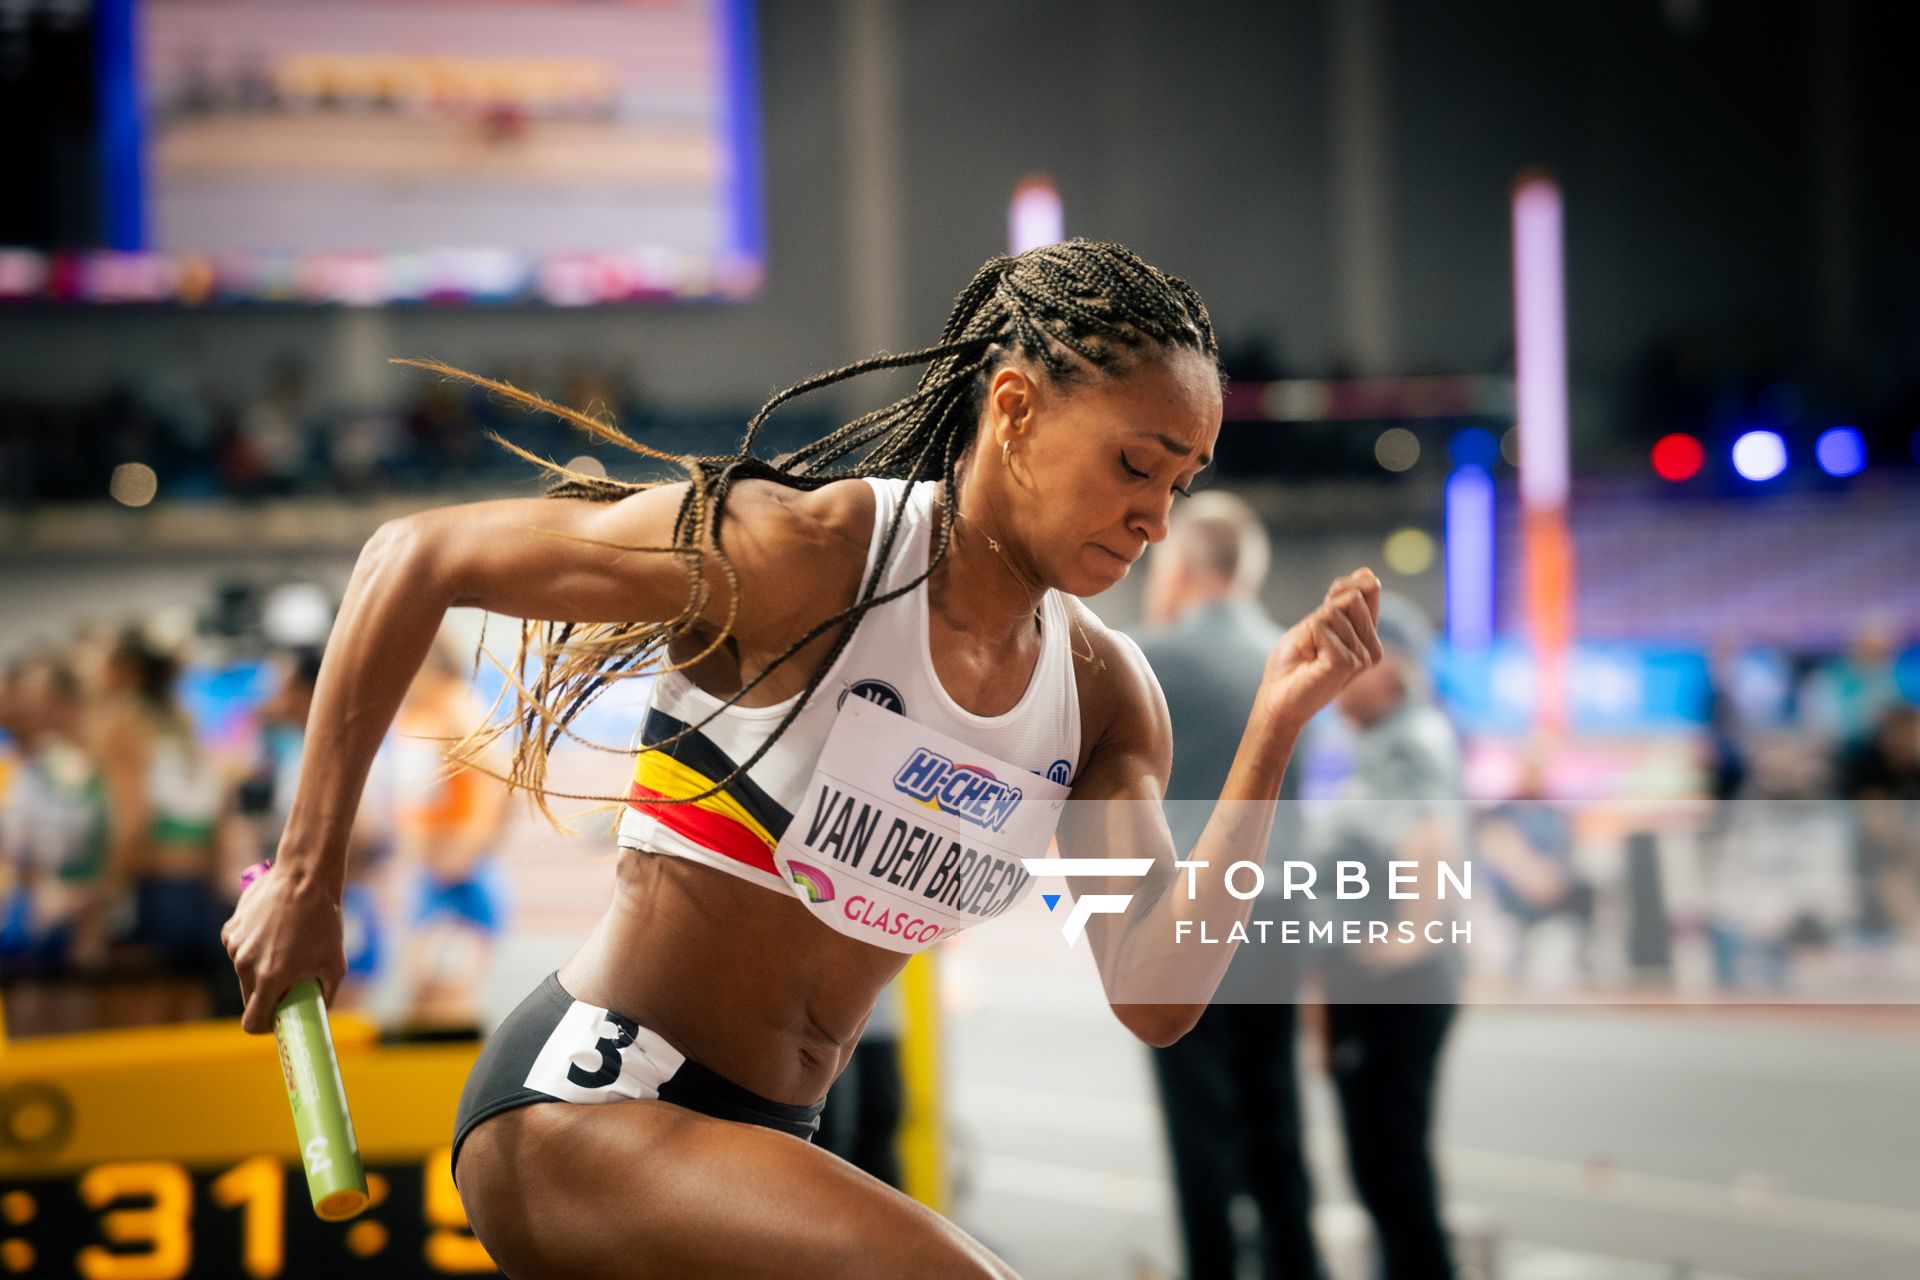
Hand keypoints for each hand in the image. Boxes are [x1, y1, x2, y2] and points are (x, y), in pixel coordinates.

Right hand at [220, 861, 345, 1034]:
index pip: (252, 1022)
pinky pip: (241, 950)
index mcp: (269, 978)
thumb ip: (324, 995)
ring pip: (245, 972)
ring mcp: (234, 946)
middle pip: (249, 998)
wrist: (305, 877)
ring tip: (288, 946)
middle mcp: (245, 965)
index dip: (265, 1026)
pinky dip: (255, 948)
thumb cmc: (324, 921)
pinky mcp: (230, 929)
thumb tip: (318, 1012)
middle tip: (290, 984)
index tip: (277, 1021)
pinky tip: (275, 930)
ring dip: (262, 968)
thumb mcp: (335, 964)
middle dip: (267, 996)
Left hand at [1259, 568, 1383, 730]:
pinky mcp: (1346, 662)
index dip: (1341, 590)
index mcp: (1368, 638)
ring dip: (1311, 629)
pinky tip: (1310, 660)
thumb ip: (1343, 600)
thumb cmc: (1294, 664)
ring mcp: (1361, 657)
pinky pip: (1321, 625)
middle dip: (1322, 613)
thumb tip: (1367, 572)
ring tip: (1310, 655)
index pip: (1366, 590)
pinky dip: (1307, 637)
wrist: (1276, 699)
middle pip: (1353, 597)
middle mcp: (1371, 649)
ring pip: (1334, 611)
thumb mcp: (1318, 623)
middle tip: (1312, 643)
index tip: (1323, 608)